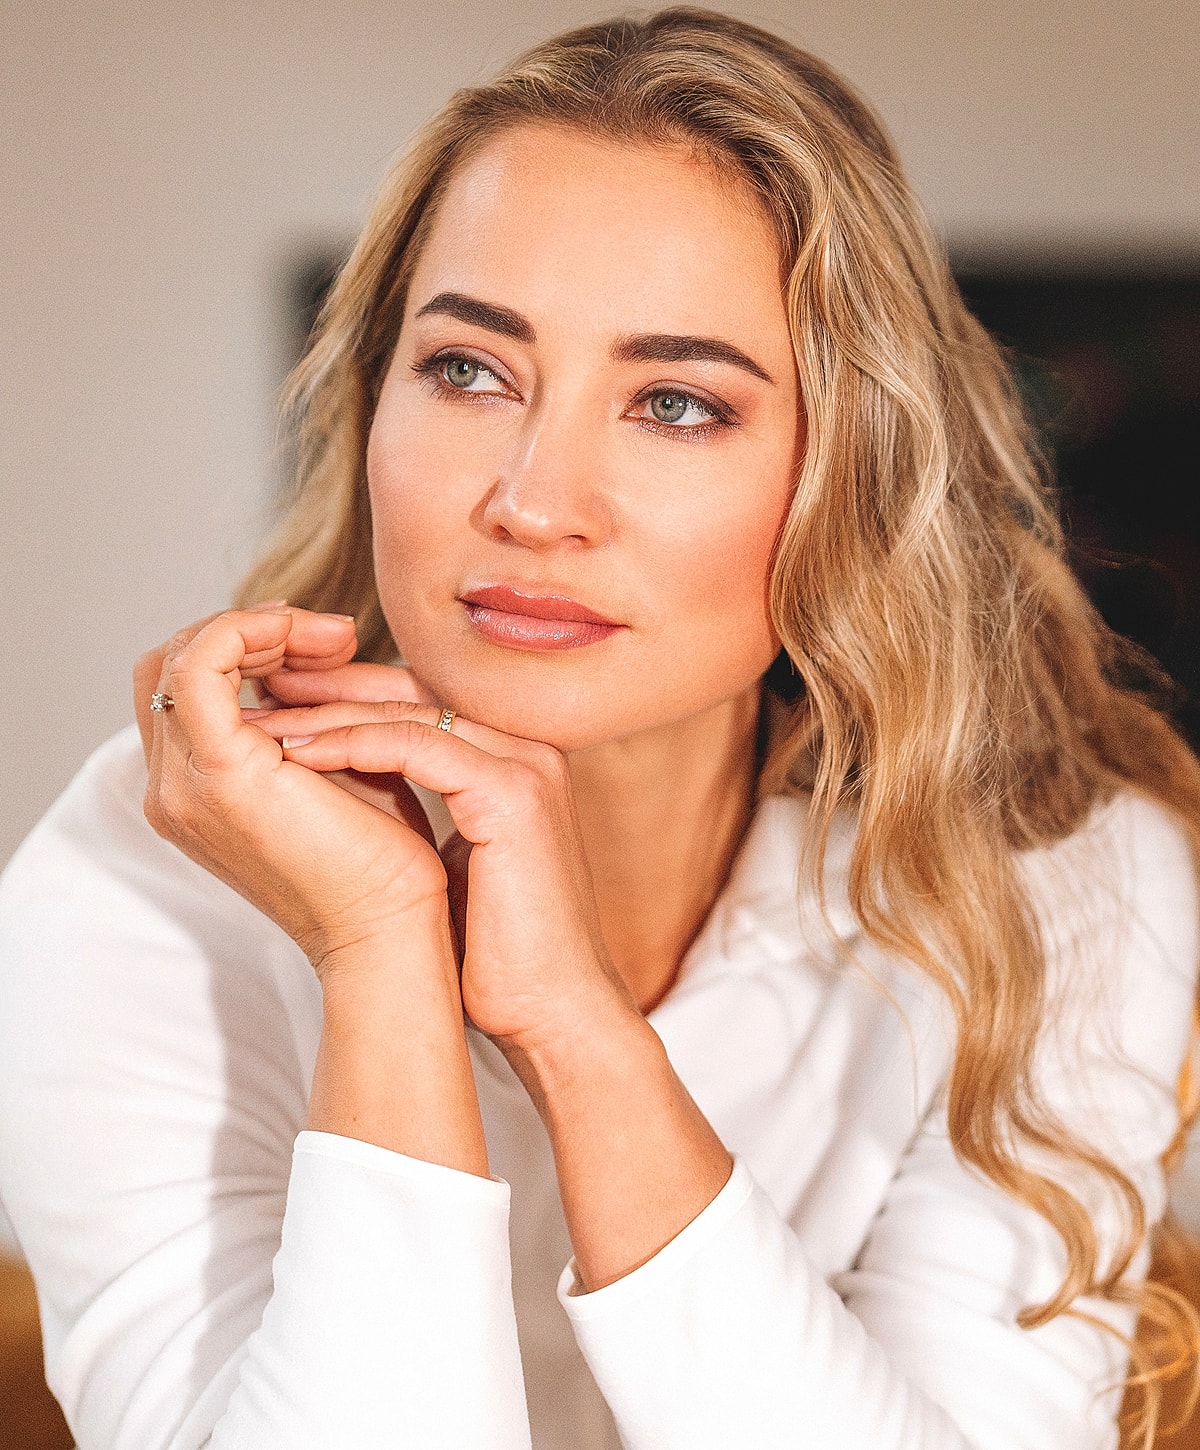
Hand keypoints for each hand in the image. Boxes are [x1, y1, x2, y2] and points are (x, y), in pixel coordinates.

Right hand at [133, 607, 448, 972]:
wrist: (390, 930)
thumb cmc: (381, 862)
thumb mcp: (336, 772)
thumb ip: (311, 722)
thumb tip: (318, 660)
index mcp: (194, 792)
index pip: (183, 687)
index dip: (245, 645)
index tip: (325, 643)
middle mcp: (173, 789)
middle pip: (168, 665)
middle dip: (247, 629)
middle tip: (331, 635)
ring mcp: (186, 784)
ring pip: (182, 656)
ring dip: (259, 626)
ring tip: (336, 638)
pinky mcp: (220, 772)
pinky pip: (202, 665)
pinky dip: (250, 632)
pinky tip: (319, 643)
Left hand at [247, 698, 639, 1055]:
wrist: (555, 1011)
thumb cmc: (499, 956)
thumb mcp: (456, 865)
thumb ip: (430, 817)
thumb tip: (358, 802)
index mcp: (517, 762)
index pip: (424, 702)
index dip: (350, 695)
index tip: (282, 700)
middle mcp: (527, 750)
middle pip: (416, 692)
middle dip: (331, 687)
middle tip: (260, 684)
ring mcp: (525, 766)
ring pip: (410, 713)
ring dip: (327, 712)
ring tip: (261, 717)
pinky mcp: (512, 794)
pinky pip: (415, 747)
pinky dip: (350, 744)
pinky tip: (296, 752)